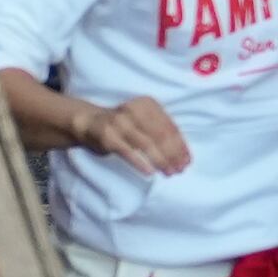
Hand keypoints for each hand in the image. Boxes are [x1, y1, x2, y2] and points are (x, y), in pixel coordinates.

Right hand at [77, 94, 192, 171]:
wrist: (90, 122)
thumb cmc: (123, 124)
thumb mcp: (143, 121)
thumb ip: (160, 130)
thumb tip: (181, 153)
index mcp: (148, 104)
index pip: (169, 126)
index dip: (180, 145)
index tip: (187, 160)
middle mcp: (135, 110)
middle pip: (160, 135)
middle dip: (172, 155)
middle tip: (180, 170)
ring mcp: (121, 122)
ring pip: (147, 144)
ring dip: (160, 160)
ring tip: (168, 172)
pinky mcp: (109, 136)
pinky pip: (128, 152)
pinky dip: (140, 163)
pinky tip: (150, 172)